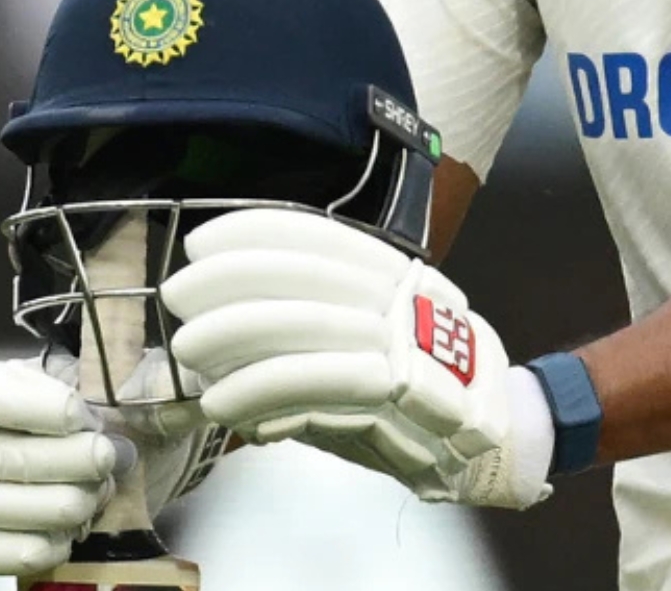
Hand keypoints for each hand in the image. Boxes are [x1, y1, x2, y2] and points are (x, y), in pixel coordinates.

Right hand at [0, 350, 226, 576]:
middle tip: (112, 458)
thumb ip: (169, 378)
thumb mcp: (155, 387)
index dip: (20, 408)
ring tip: (102, 496)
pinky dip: (25, 549)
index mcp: (2, 385)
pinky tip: (70, 539)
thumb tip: (201, 366)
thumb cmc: (136, 411)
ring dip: (50, 504)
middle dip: (56, 461)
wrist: (143, 463)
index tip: (80, 415)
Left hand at [162, 207, 548, 508]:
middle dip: (231, 278)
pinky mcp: (398, 395)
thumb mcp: (370, 341)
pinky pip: (318, 385)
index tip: (203, 241)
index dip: (257, 232)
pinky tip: (223, 403)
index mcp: (393, 274)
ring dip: (235, 335)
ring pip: (307, 325)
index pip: (320, 237)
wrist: (492, 437)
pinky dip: (262, 390)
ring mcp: (402, 345)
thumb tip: (223, 325)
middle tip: (178, 294)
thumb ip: (312, 328)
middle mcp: (400, 299)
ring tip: (188, 349)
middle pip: (306, 274)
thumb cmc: (412, 392)